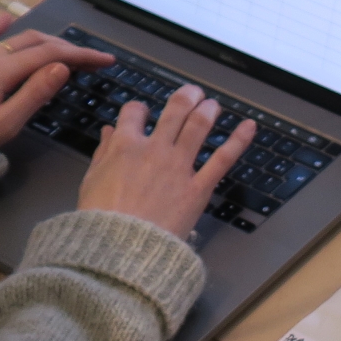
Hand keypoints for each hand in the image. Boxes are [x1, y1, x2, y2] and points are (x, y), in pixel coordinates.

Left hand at [0, 15, 113, 144]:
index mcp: (0, 72)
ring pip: (14, 39)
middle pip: (36, 43)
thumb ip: (34, 95)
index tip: (105, 60)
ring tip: (64, 48)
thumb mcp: (4, 124)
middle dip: (68, 47)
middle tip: (92, 59)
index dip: (81, 56)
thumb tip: (62, 68)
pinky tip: (8, 17)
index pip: (50, 55)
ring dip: (44, 40)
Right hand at [77, 83, 254, 241]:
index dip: (138, 109)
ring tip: (213, 104)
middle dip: (185, 98)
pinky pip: (222, 159)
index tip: (142, 112)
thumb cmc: (102, 218)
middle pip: (174, 112)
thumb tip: (109, 131)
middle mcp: (155, 149)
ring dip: (208, 110)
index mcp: (125, 145)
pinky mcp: (199, 187)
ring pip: (198, 127)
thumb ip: (103, 152)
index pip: (133, 112)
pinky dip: (238, 140)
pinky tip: (249, 126)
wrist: (124, 247)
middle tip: (193, 93)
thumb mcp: (92, 180)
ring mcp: (179, 166)